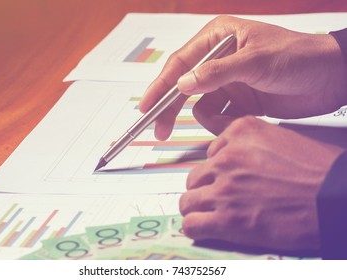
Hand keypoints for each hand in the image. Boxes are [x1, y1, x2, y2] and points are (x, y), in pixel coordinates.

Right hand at [139, 16, 346, 138]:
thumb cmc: (297, 57)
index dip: (160, 86)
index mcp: (217, 38)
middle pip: (183, 86)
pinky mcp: (238, 100)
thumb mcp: (255, 61)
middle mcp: (218, 60)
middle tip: (161, 131)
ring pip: (201, 106)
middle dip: (172, 109)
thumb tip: (182, 84)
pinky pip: (219, 116)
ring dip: (212, 118)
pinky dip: (225, 124)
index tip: (146, 107)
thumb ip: (216, 73)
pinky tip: (241, 120)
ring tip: (233, 119)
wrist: (331, 79)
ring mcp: (228, 82)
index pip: (180, 63)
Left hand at [179, 116, 343, 250]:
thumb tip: (232, 157)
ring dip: (197, 209)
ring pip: (188, 200)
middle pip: (195, 177)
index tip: (223, 178)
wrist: (335, 196)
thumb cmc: (317, 171)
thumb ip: (250, 143)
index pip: (210, 152)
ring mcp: (224, 189)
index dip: (217, 168)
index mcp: (240, 133)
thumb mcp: (280, 138)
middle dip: (205, 189)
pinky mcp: (227, 219)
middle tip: (218, 198)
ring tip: (210, 215)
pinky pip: (192, 224)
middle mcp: (227, 158)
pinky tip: (207, 228)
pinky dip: (196, 227)